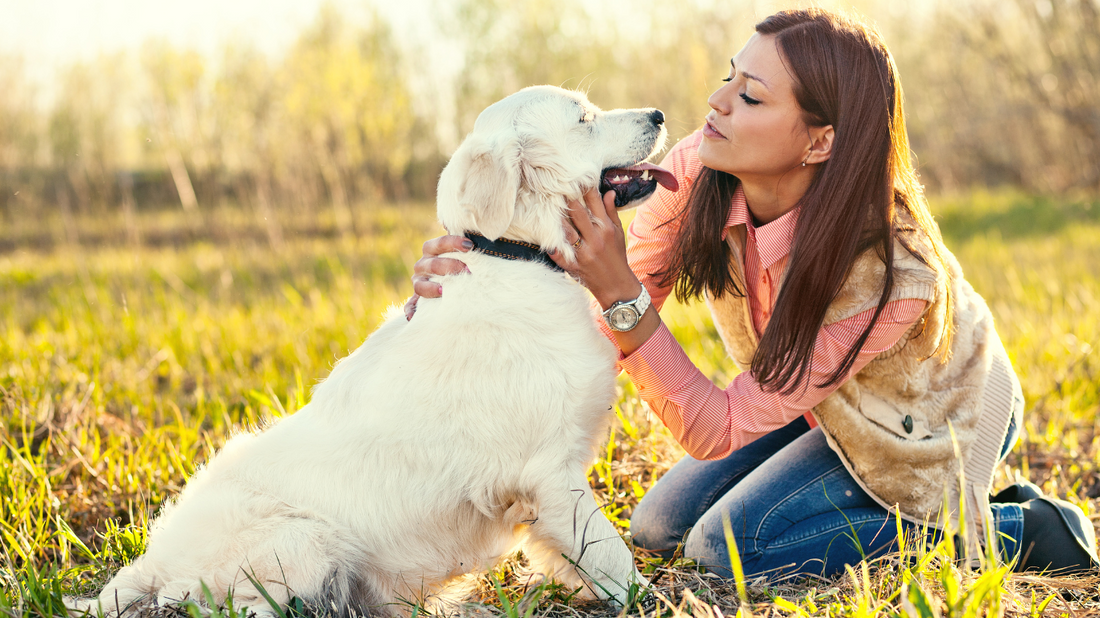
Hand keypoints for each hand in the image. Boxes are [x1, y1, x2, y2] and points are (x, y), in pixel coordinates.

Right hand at [404, 234, 471, 319]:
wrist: (448, 276)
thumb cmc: (459, 262)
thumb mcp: (459, 254)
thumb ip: (465, 250)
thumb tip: (476, 245)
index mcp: (431, 250)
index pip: (440, 244)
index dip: (454, 242)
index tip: (470, 245)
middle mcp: (422, 265)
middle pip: (432, 265)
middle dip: (450, 266)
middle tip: (468, 270)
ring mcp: (418, 282)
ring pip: (420, 285)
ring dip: (432, 288)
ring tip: (444, 290)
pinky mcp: (416, 298)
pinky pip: (410, 305)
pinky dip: (410, 310)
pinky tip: (412, 316)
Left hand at [549, 189, 641, 309]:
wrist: (617, 286)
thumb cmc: (617, 257)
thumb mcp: (618, 234)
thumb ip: (611, 213)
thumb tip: (609, 192)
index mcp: (607, 229)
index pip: (595, 203)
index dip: (586, 189)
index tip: (577, 178)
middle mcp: (595, 239)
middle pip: (578, 214)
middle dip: (568, 199)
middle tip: (557, 186)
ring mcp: (584, 253)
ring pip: (566, 231)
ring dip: (557, 218)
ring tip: (547, 205)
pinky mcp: (574, 266)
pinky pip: (560, 254)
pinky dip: (552, 246)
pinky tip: (543, 236)